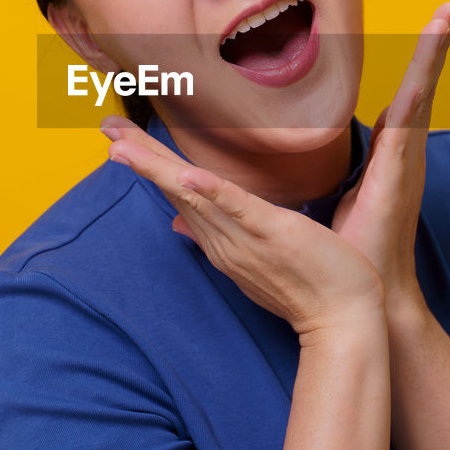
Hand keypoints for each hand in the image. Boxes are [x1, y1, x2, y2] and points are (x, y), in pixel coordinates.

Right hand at [101, 118, 384, 338]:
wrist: (343, 322)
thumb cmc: (309, 284)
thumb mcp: (253, 256)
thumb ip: (218, 233)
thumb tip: (178, 223)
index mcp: (220, 238)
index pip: (177, 192)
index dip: (147, 163)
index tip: (117, 138)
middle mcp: (222, 238)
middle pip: (173, 188)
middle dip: (139, 157)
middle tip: (106, 127)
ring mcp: (244, 238)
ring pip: (193, 195)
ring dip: (158, 169)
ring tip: (123, 146)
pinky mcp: (273, 234)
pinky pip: (238, 209)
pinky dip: (212, 191)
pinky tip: (189, 174)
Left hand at [330, 2, 449, 307]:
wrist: (364, 298)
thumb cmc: (347, 254)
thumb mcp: (321, 204)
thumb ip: (302, 182)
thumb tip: (265, 172)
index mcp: (386, 158)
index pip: (399, 104)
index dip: (411, 70)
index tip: (427, 33)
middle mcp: (401, 153)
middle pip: (418, 88)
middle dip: (435, 48)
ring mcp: (404, 159)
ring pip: (420, 93)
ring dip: (434, 54)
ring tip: (449, 15)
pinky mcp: (400, 168)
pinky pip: (413, 116)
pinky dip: (424, 85)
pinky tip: (429, 62)